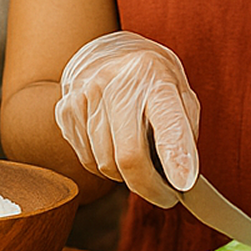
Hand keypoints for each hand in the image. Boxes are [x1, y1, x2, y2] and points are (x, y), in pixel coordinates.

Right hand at [53, 31, 199, 208]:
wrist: (107, 53)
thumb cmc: (152, 81)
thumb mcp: (180, 92)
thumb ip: (185, 130)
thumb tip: (182, 177)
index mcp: (155, 76)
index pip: (167, 121)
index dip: (176, 157)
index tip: (183, 186)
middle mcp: (116, 82)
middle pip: (129, 156)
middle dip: (149, 188)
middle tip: (164, 196)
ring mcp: (86, 95)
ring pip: (106, 164)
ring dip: (126, 176)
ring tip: (139, 160)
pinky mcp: (66, 110)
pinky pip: (88, 160)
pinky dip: (105, 165)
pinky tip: (114, 146)